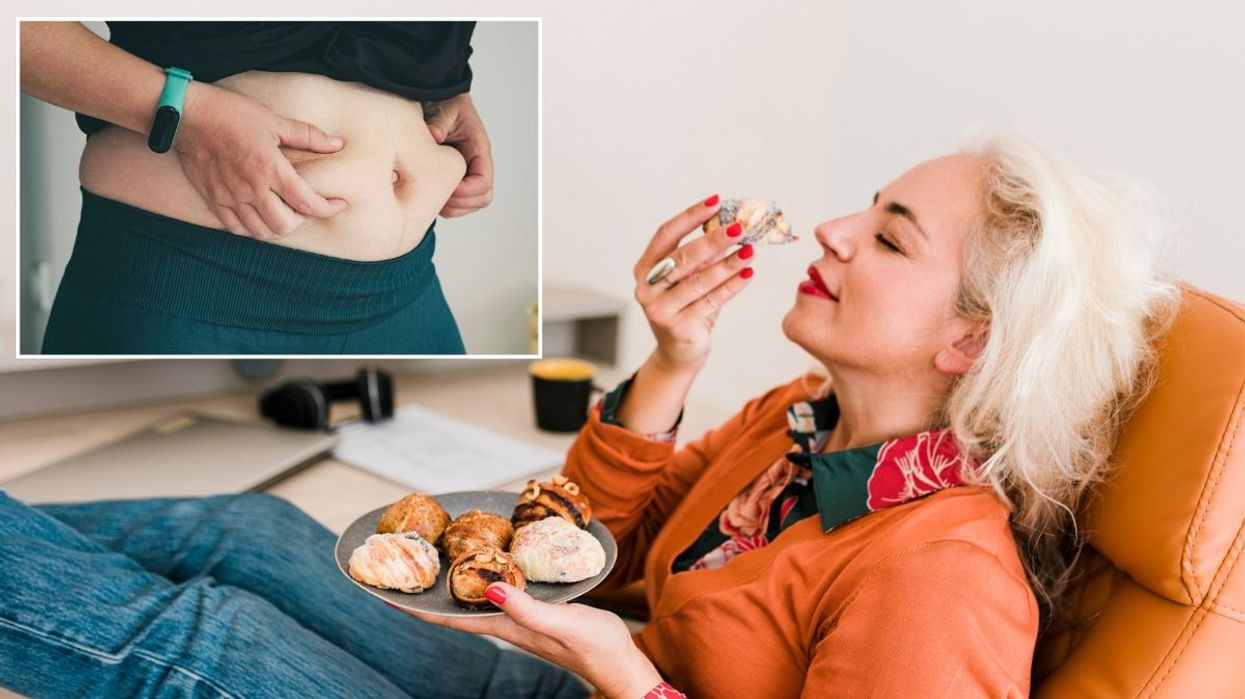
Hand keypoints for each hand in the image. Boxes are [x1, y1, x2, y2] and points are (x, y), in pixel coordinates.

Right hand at [173, 81, 348, 239]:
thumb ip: (308, 136)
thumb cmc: (232, 114)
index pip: (307, 203)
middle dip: (302, 220)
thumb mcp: (274, 121)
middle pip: (284, 225)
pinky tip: (259, 214)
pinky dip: (252, 228)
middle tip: (305, 206)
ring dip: (278, 226)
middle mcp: (251, 189)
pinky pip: (236, 228)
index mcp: (270, 169)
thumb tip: (338, 144)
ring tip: (284, 211)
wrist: (188, 115)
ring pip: (261, 232)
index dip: (328, 209)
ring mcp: (230, 197)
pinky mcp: (214, 200)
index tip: (338, 204)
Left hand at [402, 583, 662, 698]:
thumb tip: (488, 587)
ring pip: (475, 600)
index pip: (453, 618)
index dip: (420, 607)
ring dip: (453, 585)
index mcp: (507, 626)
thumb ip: (526, 607)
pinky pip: (500, 592)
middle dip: (429, 592)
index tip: (388, 595)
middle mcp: (508, 622)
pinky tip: (487, 566)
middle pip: (457, 608)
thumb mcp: (562, 621)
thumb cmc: (595, 645)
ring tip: (433, 563)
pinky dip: (485, 579)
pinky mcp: (536, 611)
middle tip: (403, 569)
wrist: (620, 662)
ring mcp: (521, 618)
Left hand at [424, 93, 493, 216]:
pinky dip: (447, 205)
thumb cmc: (446, 103)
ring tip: (432, 196)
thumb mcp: (444, 108)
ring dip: (453, 206)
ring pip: (471, 204)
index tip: (446, 186)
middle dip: (460, 203)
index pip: (483, 182)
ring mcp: (469, 173)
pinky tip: (430, 193)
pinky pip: (459, 202)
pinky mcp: (458, 178)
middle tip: (436, 195)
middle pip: (482, 198)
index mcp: (479, 149)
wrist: (442, 99)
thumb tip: (434, 136)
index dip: (466, 191)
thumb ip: (440, 122)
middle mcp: (478, 165)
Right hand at [632, 195, 755, 370]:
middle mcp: (646, 287)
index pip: (666, 234)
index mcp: (645, 268)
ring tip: (751, 251)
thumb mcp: (689, 278)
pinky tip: (749, 273)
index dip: (691, 216)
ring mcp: (659, 309)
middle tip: (740, 227)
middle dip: (714, 240)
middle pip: (683, 257)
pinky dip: (732, 286)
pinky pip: (711, 301)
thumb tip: (732, 226)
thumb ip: (704, 257)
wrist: (678, 353)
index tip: (716, 202)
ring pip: (700, 280)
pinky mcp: (678, 327)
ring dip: (728, 263)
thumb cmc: (686, 308)